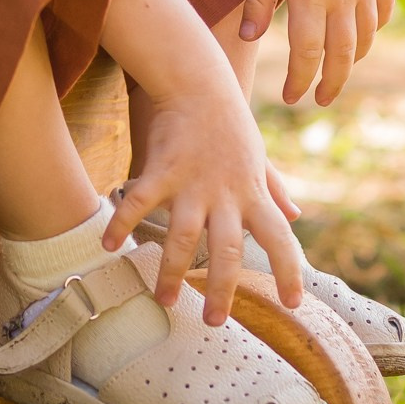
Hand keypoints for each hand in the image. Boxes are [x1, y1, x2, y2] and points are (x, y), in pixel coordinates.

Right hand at [98, 0, 304, 322]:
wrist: (199, 81)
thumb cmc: (230, 123)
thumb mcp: (258, 158)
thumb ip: (274, 190)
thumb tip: (295, 215)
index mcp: (253, 195)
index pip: (280, 239)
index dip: (289, 271)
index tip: (295, 303)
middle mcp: (226, 195)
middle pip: (228, 251)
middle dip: (222, 289)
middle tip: (215, 321)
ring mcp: (193, 183)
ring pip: (183, 236)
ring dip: (171, 271)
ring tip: (163, 301)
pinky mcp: (162, 169)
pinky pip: (140, 202)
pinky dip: (122, 224)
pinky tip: (109, 246)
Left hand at [243, 0, 395, 107]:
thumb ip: (258, 1)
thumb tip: (250, 38)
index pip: (307, 52)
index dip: (300, 80)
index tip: (290, 96)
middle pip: (342, 54)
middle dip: (331, 83)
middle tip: (319, 99)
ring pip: (366, 36)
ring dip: (353, 60)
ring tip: (337, 71)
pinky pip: (382, 11)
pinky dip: (373, 29)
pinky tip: (360, 37)